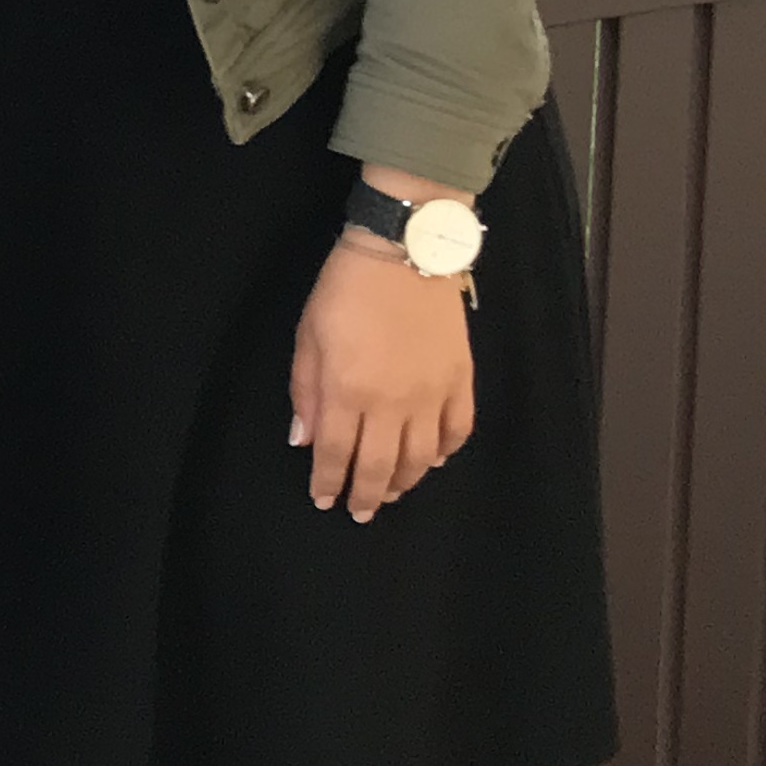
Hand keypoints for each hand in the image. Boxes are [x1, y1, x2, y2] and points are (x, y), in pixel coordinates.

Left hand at [290, 239, 476, 520]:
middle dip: (366, 495)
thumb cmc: (344, 290)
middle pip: (380, 466)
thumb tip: (304, 439)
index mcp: (348, 391)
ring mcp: (432, 396)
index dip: (328, 482)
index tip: (324, 501)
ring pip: (421, 459)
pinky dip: (445, 453)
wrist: (404, 252)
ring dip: (405, 482)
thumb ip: (306, 390)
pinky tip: (434, 461)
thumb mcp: (308, 335)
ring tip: (391, 492)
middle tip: (359, 512)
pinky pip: (457, 432)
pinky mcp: (460, 382)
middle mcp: (393, 404)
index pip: (337, 454)